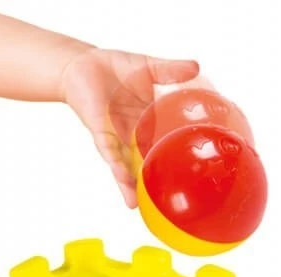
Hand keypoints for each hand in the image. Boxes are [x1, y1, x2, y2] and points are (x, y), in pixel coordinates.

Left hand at [61, 49, 199, 207]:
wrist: (83, 64)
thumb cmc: (114, 69)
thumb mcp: (148, 67)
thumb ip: (170, 70)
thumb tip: (196, 66)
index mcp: (148, 125)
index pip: (163, 147)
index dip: (173, 162)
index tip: (187, 180)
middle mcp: (132, 137)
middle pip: (144, 165)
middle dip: (149, 187)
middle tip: (162, 208)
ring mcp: (116, 137)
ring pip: (124, 166)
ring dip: (129, 185)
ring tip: (136, 205)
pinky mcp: (99, 132)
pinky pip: (108, 150)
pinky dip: (115, 163)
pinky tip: (120, 176)